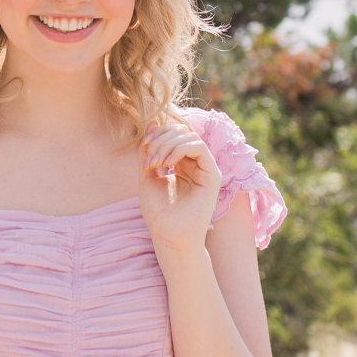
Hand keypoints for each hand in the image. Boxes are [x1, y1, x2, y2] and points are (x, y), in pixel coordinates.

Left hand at [138, 120, 219, 260]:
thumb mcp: (147, 174)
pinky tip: (169, 163)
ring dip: (168, 144)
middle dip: (161, 139)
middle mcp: (195, 164)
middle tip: (148, 159)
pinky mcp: (213, 176)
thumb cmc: (158, 211)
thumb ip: (149, 150)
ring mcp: (205, 169)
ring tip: (155, 163)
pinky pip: (200, 148)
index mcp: (181, 163)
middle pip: (181, 132)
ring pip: (190, 137)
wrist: (168, 235)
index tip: (143, 146)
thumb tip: (152, 121)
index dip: (158, 133)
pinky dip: (181, 149)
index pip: (173, 134)